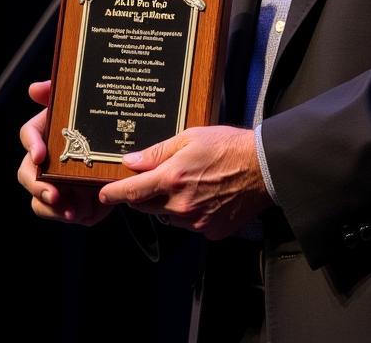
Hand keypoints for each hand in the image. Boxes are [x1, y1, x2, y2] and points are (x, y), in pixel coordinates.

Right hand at [17, 80, 110, 226]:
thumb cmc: (104, 123)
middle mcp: (48, 158)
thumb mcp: (89, 105)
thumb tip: (35, 88)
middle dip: (37, 185)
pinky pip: (62, 211)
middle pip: (27, 173)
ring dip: (53, 205)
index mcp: (50, 131)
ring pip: (40, 198)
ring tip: (73, 210)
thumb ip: (62, 93)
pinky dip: (72, 213)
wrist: (131, 153)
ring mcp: (57, 181)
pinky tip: (85, 212)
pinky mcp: (71, 199)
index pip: (29, 134)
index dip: (32, 144)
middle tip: (53, 193)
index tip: (41, 155)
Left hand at [97, 125, 271, 238]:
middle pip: (146, 207)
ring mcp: (195, 221)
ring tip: (193, 183)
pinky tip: (207, 196)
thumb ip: (158, 151)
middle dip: (146, 194)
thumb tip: (131, 161)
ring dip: (170, 204)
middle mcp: (180, 205)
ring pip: (168, 216)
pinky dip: (192, 213)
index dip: (114, 194)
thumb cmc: (229, 146)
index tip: (105, 193)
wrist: (265, 167)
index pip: (131, 192)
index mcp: (172, 179)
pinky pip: (190, 224)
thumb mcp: (191, 137)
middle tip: (161, 178)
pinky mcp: (210, 231)